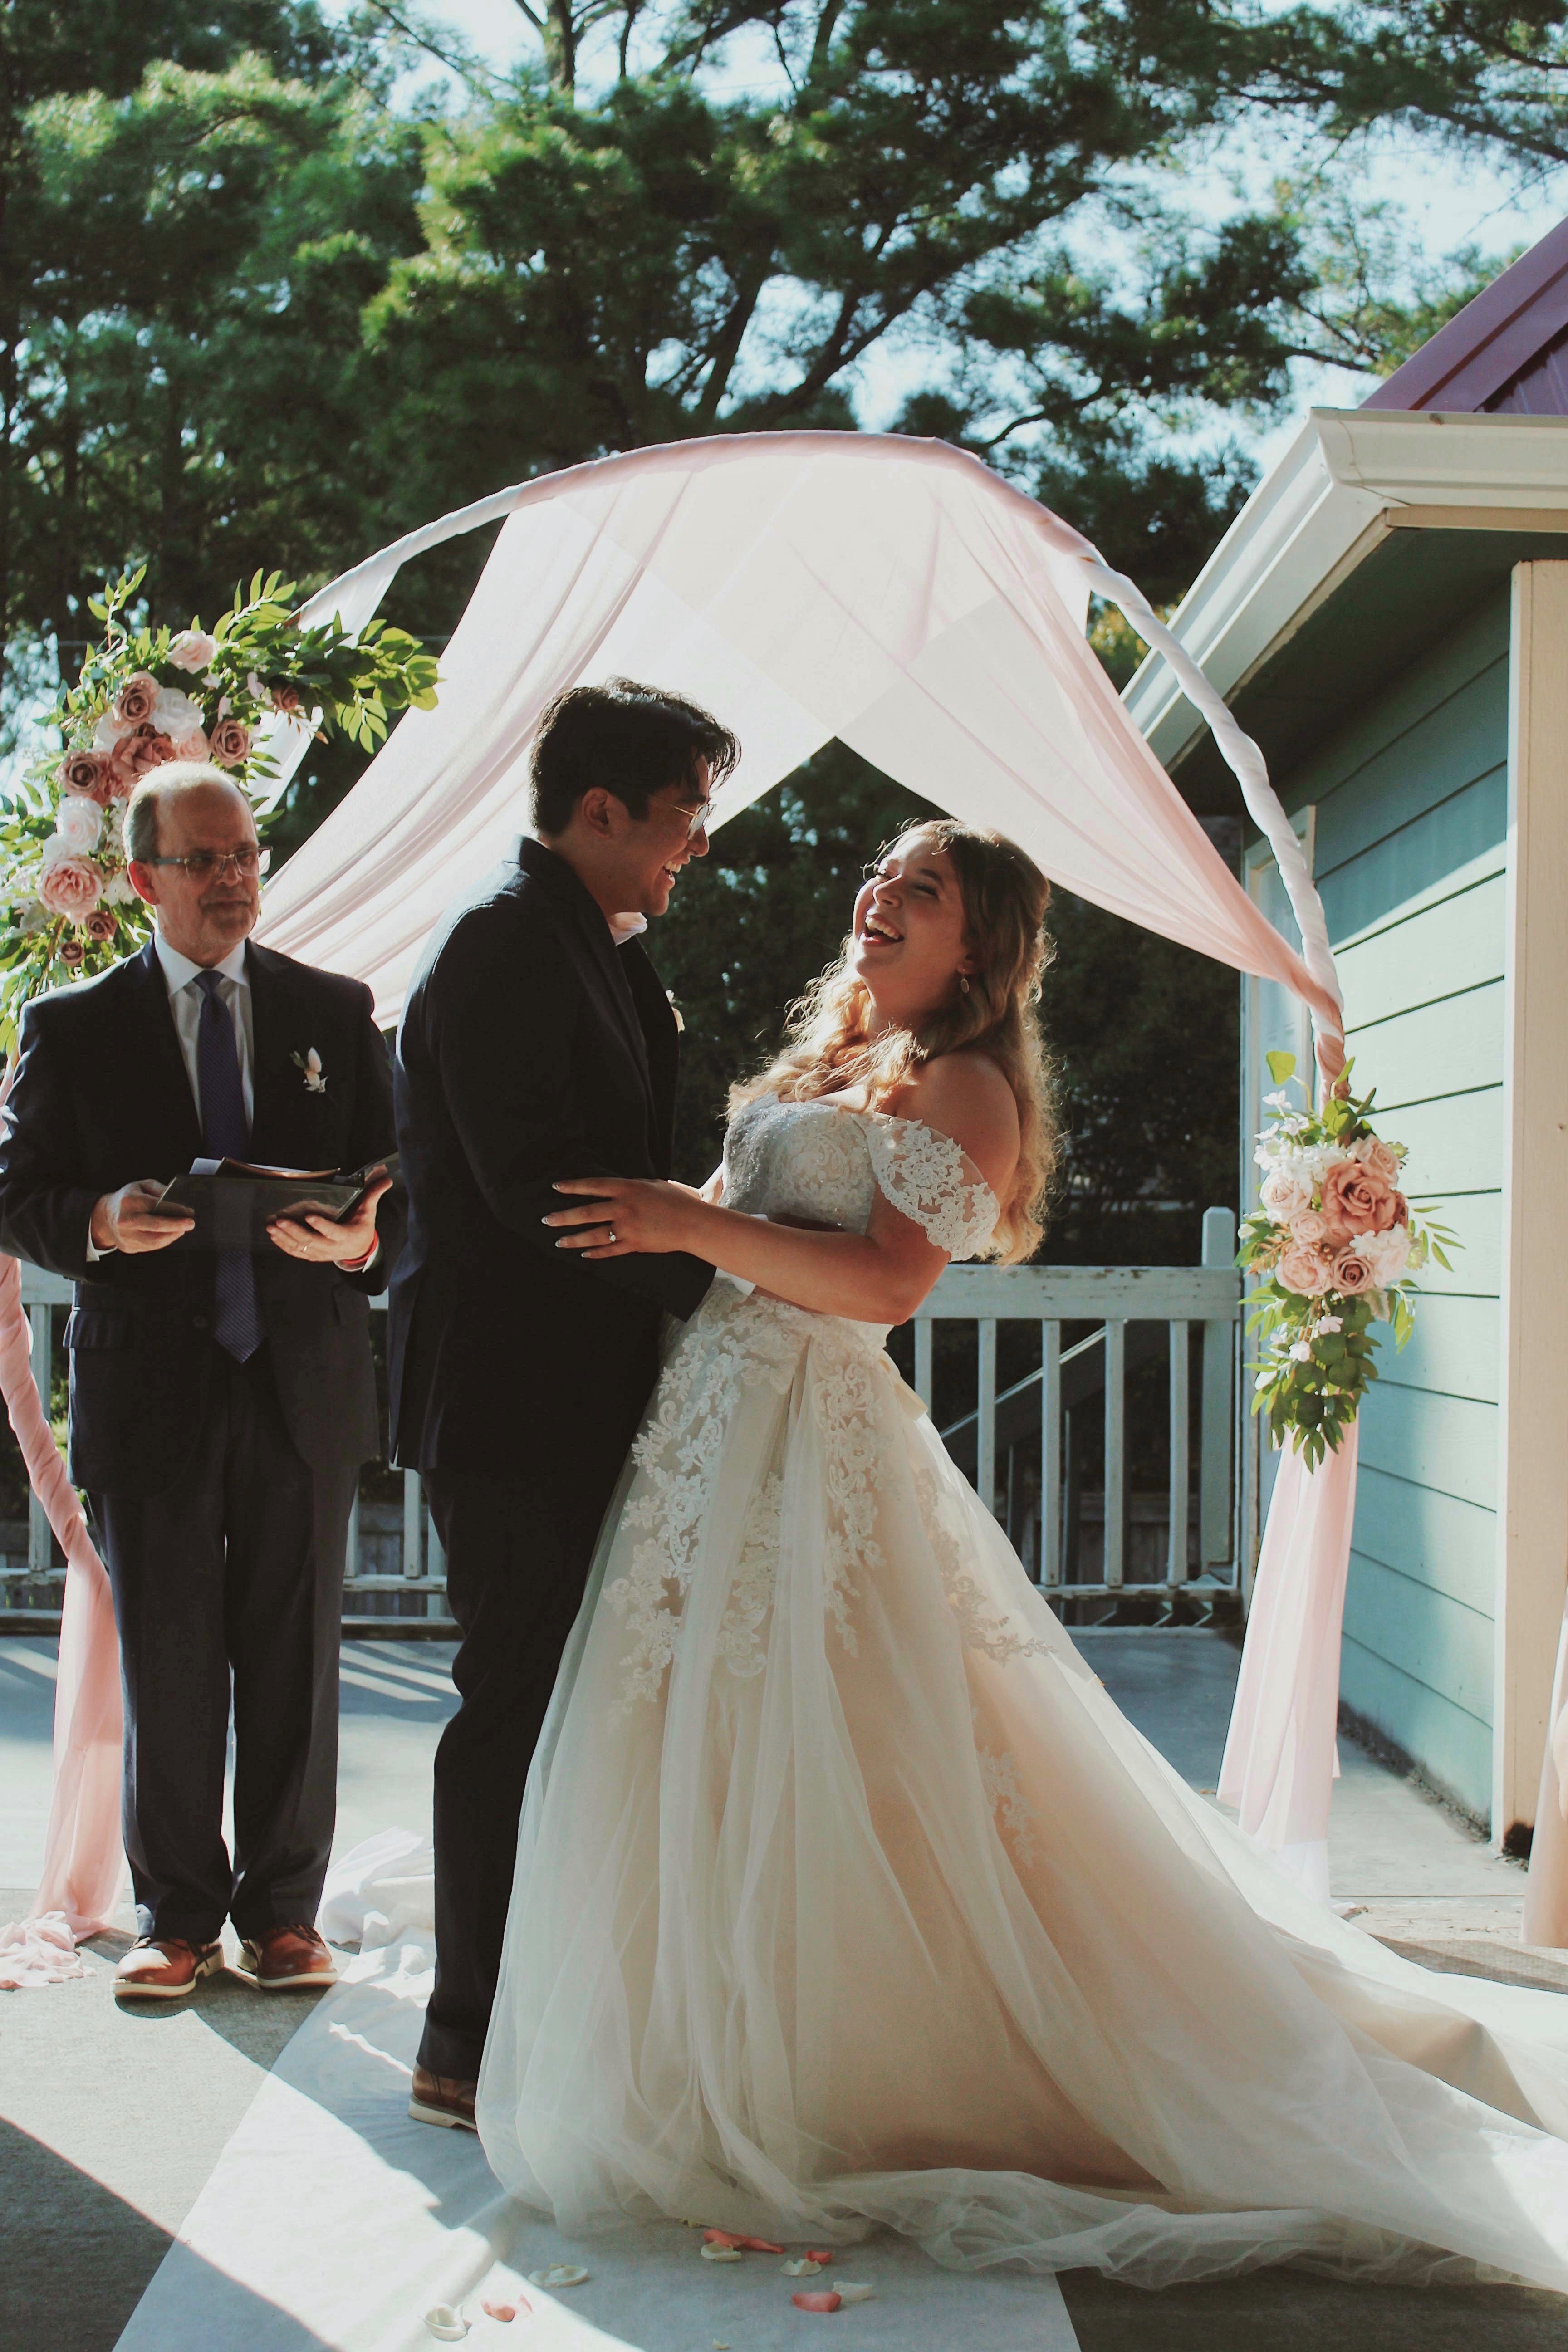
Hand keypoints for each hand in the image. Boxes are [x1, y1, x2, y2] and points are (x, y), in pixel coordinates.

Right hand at [91, 1179, 193, 1254]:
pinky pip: (150, 1247)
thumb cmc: (128, 1198)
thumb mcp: (142, 1186)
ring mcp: (126, 1235)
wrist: (105, 1216)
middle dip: (177, 1225)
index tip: (190, 1212)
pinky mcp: (128, 1247)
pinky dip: (163, 1241)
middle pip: (156, 1226)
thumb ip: (160, 1189)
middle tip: (191, 1224)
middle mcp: (126, 1220)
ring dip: (172, 1236)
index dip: (176, 1210)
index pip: (157, 1206)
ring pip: (155, 1241)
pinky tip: (169, 1235)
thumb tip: (177, 1197)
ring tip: (181, 1230)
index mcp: (130, 1202)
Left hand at [267, 1170, 390, 1265]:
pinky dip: (284, 1245)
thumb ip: (373, 1194)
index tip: (310, 1216)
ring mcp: (321, 1253)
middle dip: (294, 1231)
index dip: (322, 1226)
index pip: (333, 1232)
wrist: (359, 1250)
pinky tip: (273, 1235)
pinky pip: (297, 1253)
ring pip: (301, 1248)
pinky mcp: (313, 1256)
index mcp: (347, 1236)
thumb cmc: (362, 1226)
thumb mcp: (369, 1212)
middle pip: (311, 1242)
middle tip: (280, 1220)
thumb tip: (387, 1177)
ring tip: (271, 1226)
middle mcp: (333, 1248)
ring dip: (284, 1238)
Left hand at [545, 1176, 698, 1259]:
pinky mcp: (634, 1245)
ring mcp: (627, 1228)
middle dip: (564, 1217)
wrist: (693, 1223)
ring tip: (558, 1241)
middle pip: (586, 1212)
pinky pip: (609, 1250)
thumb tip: (613, 1188)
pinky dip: (595, 1253)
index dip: (573, 1186)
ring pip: (593, 1235)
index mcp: (628, 1188)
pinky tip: (583, 1254)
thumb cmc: (676, 1200)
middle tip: (547, 1220)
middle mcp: (624, 1207)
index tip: (556, 1187)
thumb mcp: (652, 1185)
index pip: (593, 1186)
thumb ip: (631, 1187)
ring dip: (574, 1239)